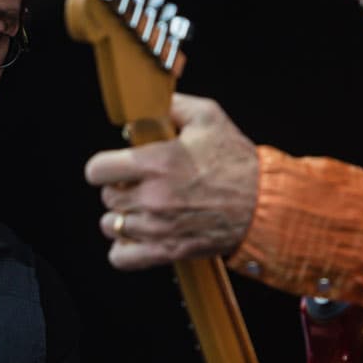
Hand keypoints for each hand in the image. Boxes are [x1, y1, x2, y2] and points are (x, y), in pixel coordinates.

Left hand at [83, 93, 259, 269]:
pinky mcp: (168, 251)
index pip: (97, 170)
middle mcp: (153, 197)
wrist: (265, 204)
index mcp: (157, 162)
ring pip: (112, 226)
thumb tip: (146, 105)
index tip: (113, 167)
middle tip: (140, 186)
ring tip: (142, 210)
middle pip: (107, 197)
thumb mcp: (208, 117)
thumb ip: (172, 105)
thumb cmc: (238, 161)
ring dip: (123, 217)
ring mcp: (159, 227)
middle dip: (120, 189)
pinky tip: (139, 236)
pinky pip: (122, 258)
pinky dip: (125, 249)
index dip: (103, 167)